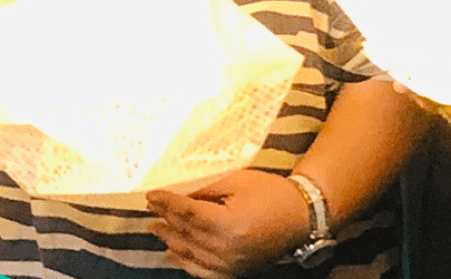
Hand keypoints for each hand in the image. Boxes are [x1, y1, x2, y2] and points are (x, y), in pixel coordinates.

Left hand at [146, 169, 310, 278]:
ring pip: (191, 255)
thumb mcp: (236, 182)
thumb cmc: (270, 193)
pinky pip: (204, 271)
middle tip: (150, 209)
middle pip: (186, 234)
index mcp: (227, 224)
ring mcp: (231, 264)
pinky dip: (186, 263)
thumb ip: (205, 192)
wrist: (300, 216)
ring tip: (156, 229)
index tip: (150, 195)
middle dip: (165, 219)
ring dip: (171, 241)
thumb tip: (180, 198)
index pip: (187, 213)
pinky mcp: (235, 272)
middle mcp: (227, 249)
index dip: (166, 203)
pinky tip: (174, 253)